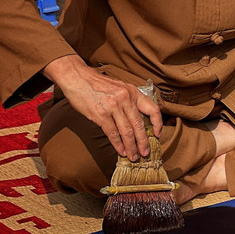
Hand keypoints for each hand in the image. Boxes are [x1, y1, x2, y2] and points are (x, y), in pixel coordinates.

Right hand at [42, 55, 161, 160]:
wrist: (77, 77)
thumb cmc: (98, 84)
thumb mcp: (120, 87)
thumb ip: (129, 101)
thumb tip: (136, 121)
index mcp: (133, 92)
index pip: (152, 109)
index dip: (158, 123)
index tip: (158, 134)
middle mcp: (125, 99)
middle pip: (139, 124)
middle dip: (143, 141)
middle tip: (146, 152)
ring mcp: (113, 106)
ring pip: (127, 131)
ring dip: (131, 147)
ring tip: (134, 156)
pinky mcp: (100, 114)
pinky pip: (112, 133)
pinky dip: (118, 144)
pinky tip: (121, 151)